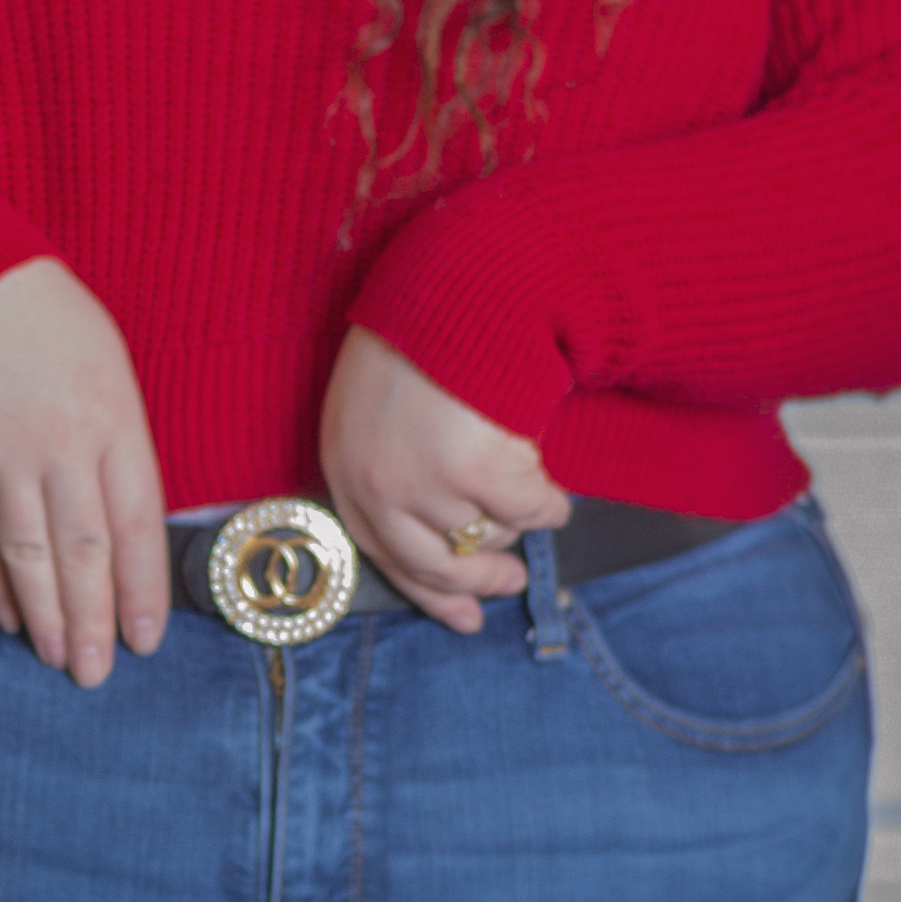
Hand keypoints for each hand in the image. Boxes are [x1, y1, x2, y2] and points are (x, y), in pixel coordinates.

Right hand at [0, 261, 168, 686]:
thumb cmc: (43, 321)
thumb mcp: (109, 370)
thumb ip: (121, 446)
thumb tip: (128, 525)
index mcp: (112, 422)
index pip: (136, 524)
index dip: (142, 590)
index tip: (148, 638)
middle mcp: (60, 446)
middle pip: (83, 552)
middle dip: (94, 620)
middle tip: (99, 672)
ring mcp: (3, 457)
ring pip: (29, 555)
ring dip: (46, 615)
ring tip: (59, 658)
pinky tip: (8, 614)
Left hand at [317, 325, 567, 634]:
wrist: (462, 284)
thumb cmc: (429, 338)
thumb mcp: (381, 409)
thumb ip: (394, 470)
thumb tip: (449, 549)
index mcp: (346, 466)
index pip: (384, 554)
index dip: (429, 593)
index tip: (467, 618)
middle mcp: (377, 483)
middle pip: (435, 564)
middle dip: (481, 581)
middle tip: (512, 582)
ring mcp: (425, 481)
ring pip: (488, 535)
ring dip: (515, 520)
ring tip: (529, 484)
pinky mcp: (478, 471)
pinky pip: (530, 512)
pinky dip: (550, 505)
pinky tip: (554, 487)